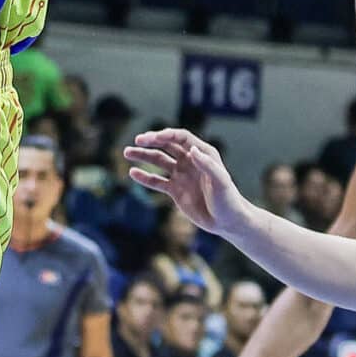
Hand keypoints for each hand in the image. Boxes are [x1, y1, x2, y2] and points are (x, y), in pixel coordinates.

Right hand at [124, 128, 246, 237]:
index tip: (153, 138)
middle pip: (167, 145)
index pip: (181, 138)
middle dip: (152, 141)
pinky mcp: (175, 190)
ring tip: (127, 152)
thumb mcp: (220, 181)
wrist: (227, 222)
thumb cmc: (228, 200)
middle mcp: (190, 161)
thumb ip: (207, 165)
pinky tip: (133, 173)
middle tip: (137, 141)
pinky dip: (145, 177)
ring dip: (143, 156)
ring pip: (158, 161)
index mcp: (203, 153)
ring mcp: (181, 175)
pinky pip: (157, 181)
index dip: (167, 135)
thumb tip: (192, 150)